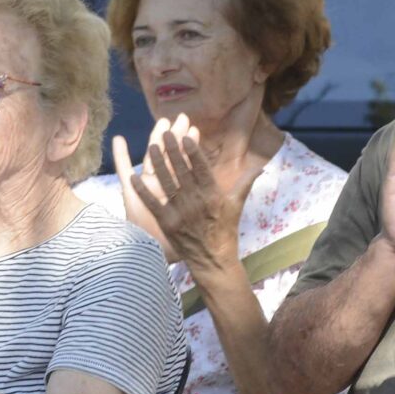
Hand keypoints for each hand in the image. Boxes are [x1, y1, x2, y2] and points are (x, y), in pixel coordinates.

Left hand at [117, 117, 248, 280]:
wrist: (213, 260)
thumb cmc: (225, 231)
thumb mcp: (236, 205)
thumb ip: (245, 183)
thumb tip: (260, 166)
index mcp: (213, 195)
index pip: (201, 168)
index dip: (193, 151)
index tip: (186, 136)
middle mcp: (196, 201)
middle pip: (181, 171)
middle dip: (172, 150)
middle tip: (165, 132)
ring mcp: (180, 212)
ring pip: (166, 182)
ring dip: (157, 163)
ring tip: (151, 146)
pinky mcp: (167, 223)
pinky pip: (153, 203)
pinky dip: (143, 190)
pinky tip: (134, 176)